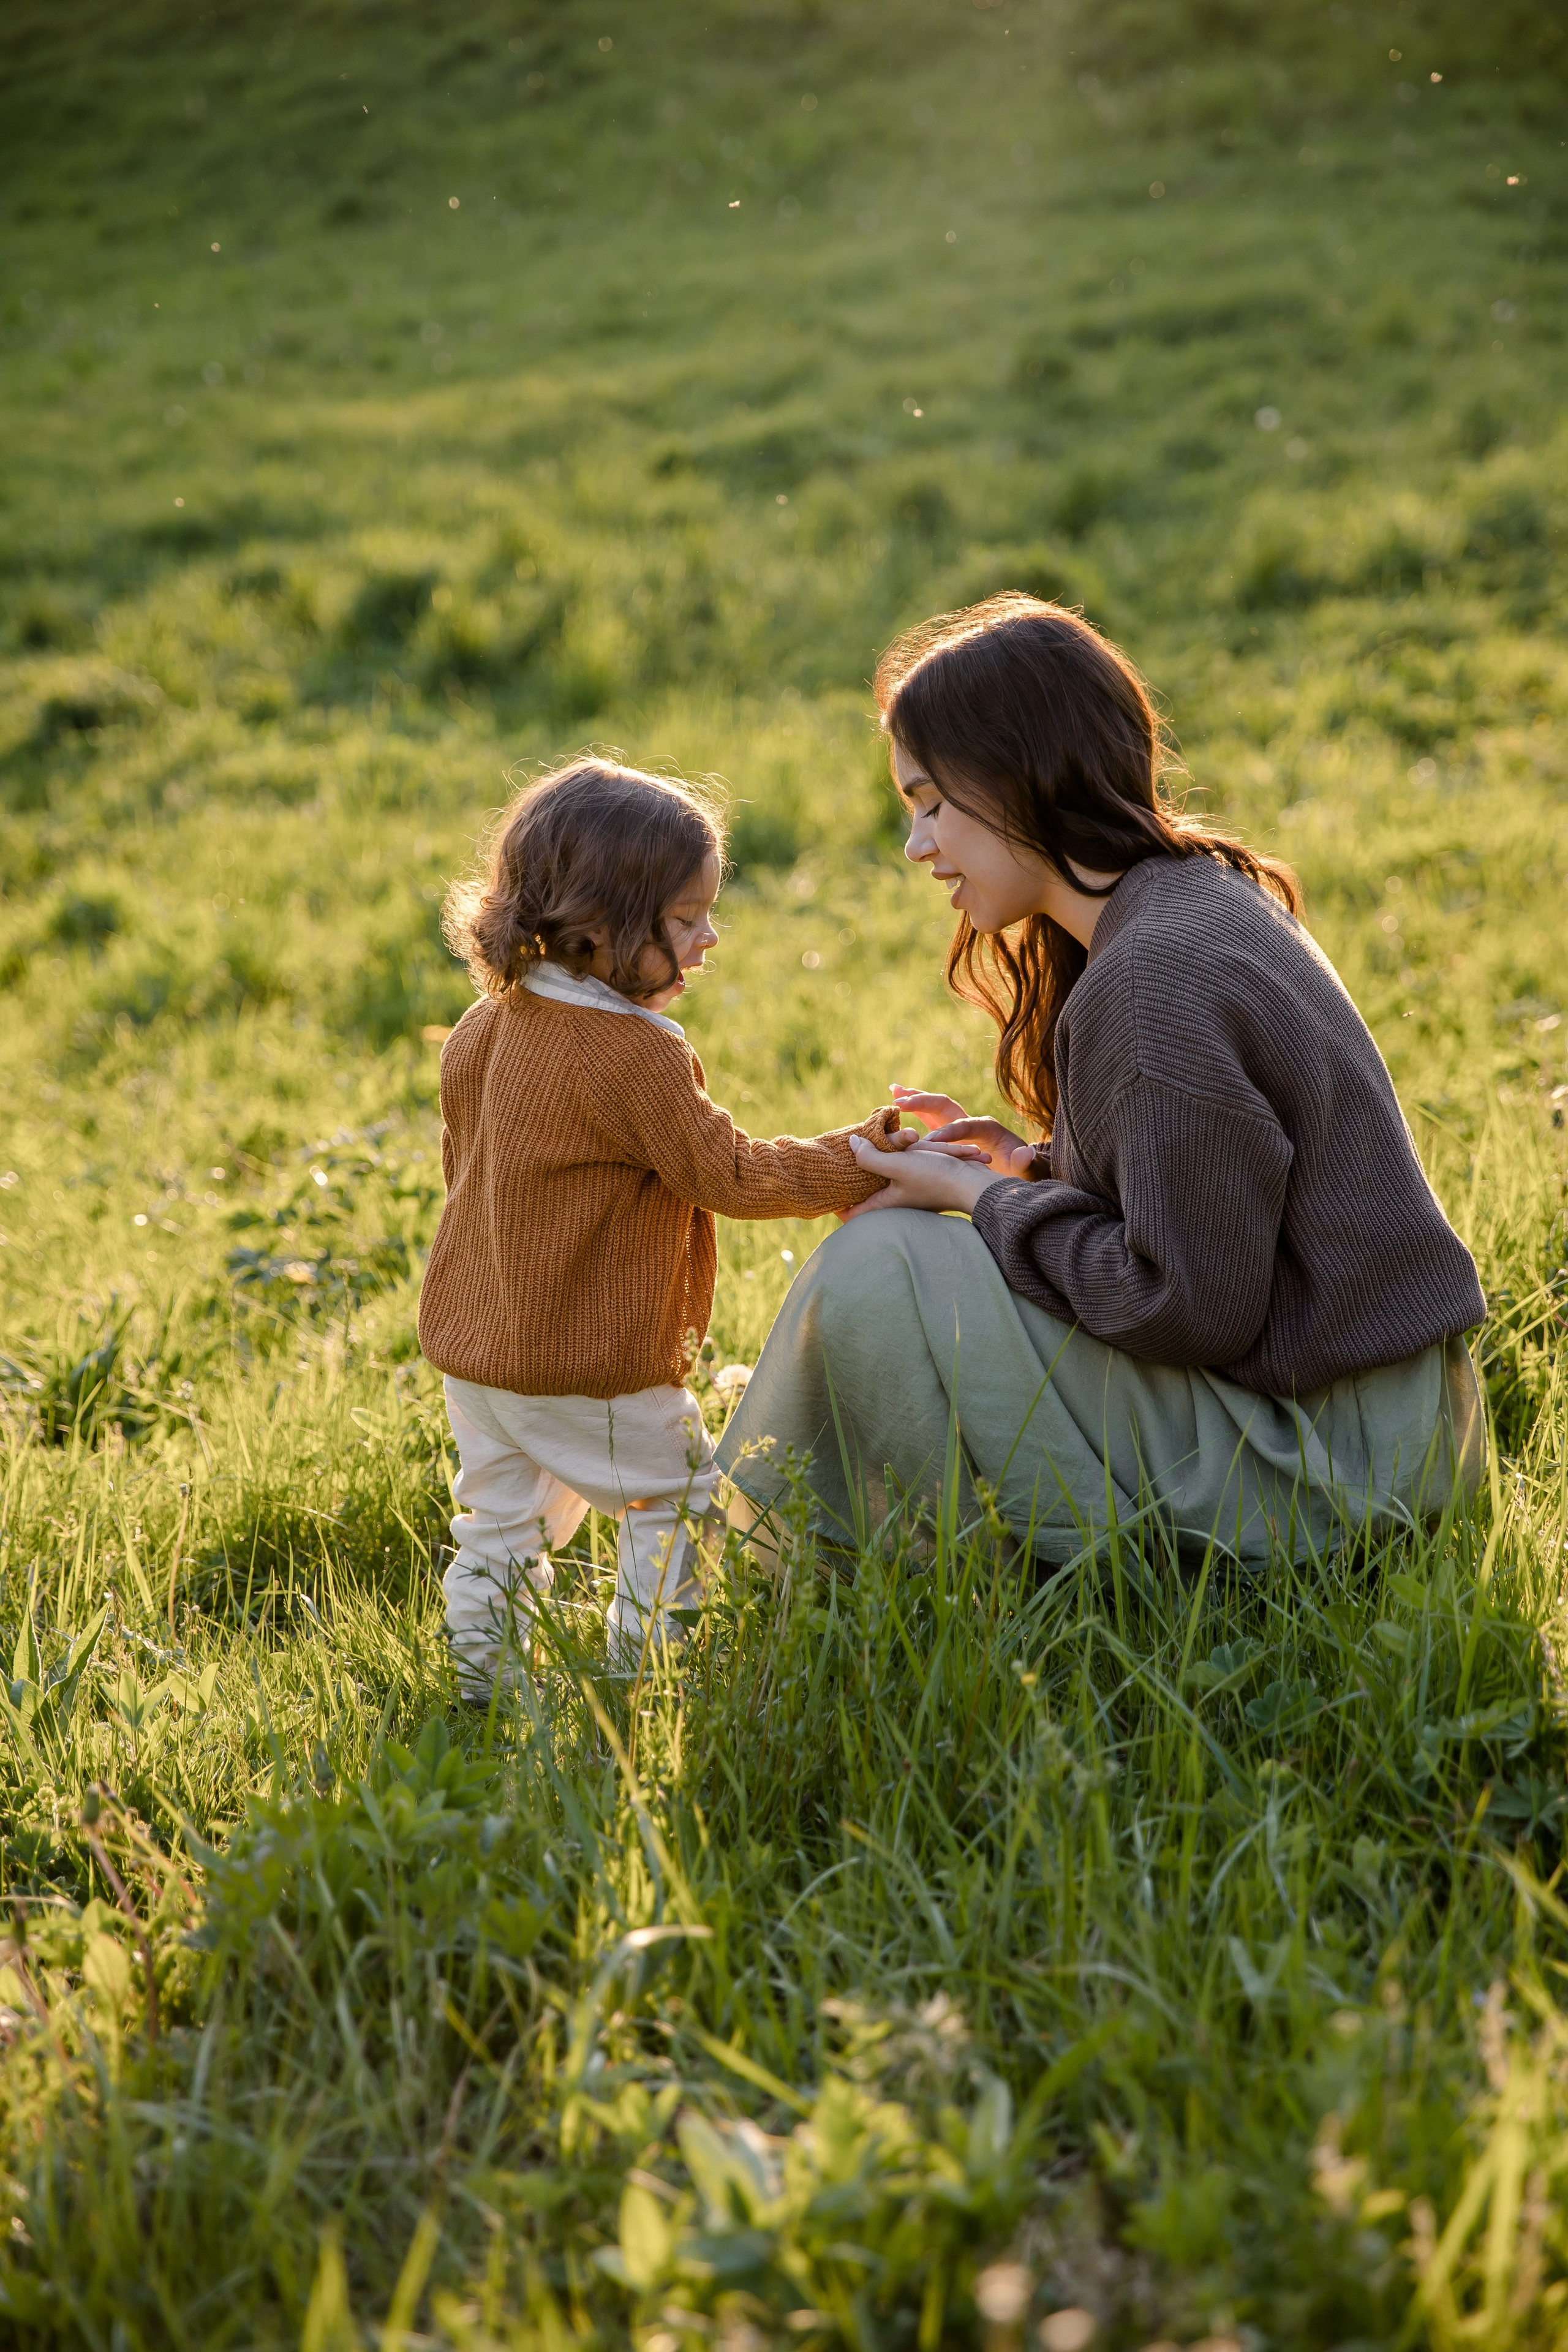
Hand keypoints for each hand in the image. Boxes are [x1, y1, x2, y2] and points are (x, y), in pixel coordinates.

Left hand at [842, 1131, 1004, 1219]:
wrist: (973, 1181)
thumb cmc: (936, 1178)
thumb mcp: (899, 1165)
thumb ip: (870, 1156)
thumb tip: (851, 1143)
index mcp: (883, 1204)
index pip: (849, 1213)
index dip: (834, 1202)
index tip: (825, 1186)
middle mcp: (892, 1199)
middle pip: (863, 1187)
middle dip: (857, 1169)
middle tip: (845, 1153)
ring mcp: (905, 1188)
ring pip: (883, 1170)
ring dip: (884, 1152)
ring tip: (886, 1139)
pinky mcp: (918, 1177)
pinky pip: (900, 1163)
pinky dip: (900, 1151)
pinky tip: (904, 1138)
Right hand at [889, 1084, 1036, 1176]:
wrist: (1021, 1170)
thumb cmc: (1022, 1173)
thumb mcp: (1028, 1170)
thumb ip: (1026, 1163)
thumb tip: (1024, 1154)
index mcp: (987, 1128)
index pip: (965, 1125)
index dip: (947, 1133)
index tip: (928, 1142)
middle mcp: (971, 1122)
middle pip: (945, 1105)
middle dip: (924, 1103)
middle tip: (900, 1105)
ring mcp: (958, 1125)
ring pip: (934, 1106)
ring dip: (914, 1098)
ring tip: (893, 1091)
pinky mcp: (949, 1132)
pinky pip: (928, 1116)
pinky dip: (914, 1107)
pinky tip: (895, 1103)